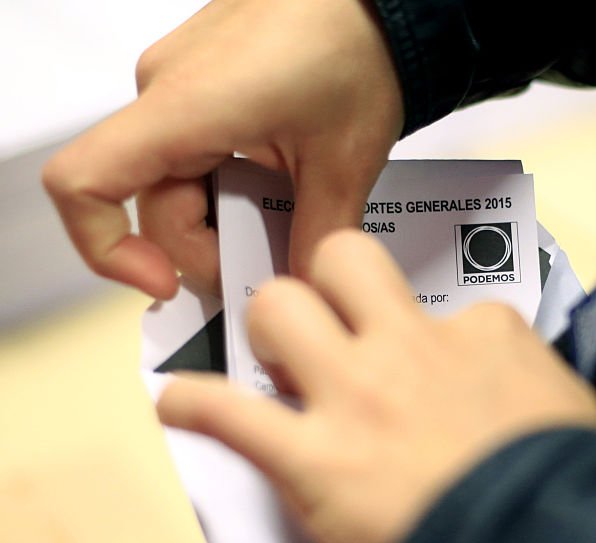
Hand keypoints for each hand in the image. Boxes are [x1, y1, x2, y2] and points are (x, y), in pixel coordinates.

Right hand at [42, 0, 402, 298]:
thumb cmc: (358, 46)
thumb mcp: (344, 163)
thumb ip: (316, 237)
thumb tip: (299, 289)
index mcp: (184, 107)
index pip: (83, 184)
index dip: (106, 249)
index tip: (165, 283)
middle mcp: (164, 90)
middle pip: (149, 202)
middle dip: (205, 248)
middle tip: (268, 268)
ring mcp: (180, 83)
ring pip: (175, 181)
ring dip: (224, 217)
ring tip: (287, 222)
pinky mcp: (202, 81)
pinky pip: (193, 150)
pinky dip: (228, 185)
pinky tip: (279, 192)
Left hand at [156, 231, 595, 542]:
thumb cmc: (569, 485)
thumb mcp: (574, 408)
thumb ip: (535, 375)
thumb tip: (520, 380)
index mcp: (483, 334)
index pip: (449, 306)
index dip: (436, 338)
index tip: (435, 371)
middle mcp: (409, 347)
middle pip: (342, 259)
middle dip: (327, 280)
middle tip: (329, 324)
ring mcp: (355, 397)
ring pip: (277, 307)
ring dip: (265, 331)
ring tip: (272, 363)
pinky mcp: (312, 460)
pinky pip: (226, 413)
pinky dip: (195, 406)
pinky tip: (180, 406)